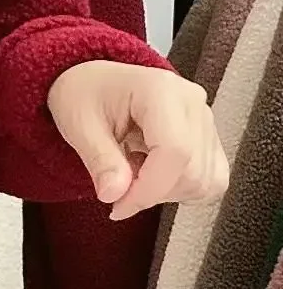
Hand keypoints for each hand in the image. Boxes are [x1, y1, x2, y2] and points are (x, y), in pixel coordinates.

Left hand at [47, 60, 228, 220]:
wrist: (91, 82)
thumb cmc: (83, 96)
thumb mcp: (79, 126)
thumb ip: (100, 161)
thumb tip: (115, 195)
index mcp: (160, 90)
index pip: (175, 152)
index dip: (148, 189)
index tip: (118, 206)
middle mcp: (192, 101)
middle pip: (193, 171)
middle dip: (152, 193)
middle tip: (116, 189)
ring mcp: (204, 119)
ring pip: (206, 180)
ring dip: (165, 192)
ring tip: (131, 171)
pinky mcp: (208, 137)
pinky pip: (210, 179)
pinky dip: (180, 188)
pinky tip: (150, 173)